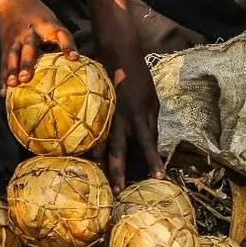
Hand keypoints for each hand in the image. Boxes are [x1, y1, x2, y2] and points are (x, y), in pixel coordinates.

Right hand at [0, 0, 77, 89]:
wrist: (14, 3)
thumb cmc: (41, 20)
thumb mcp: (55, 25)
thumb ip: (65, 42)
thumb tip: (78, 64)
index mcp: (46, 27)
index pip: (60, 35)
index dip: (68, 46)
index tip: (74, 58)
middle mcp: (29, 33)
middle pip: (29, 48)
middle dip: (27, 63)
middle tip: (26, 77)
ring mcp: (14, 40)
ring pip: (12, 56)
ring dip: (12, 70)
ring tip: (12, 84)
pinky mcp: (5, 48)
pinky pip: (3, 64)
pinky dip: (3, 78)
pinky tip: (3, 93)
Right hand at [101, 51, 165, 187]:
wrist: (119, 54)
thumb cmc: (139, 79)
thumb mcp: (152, 100)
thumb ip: (150, 123)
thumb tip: (151, 145)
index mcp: (141, 116)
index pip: (148, 144)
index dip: (153, 161)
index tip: (159, 178)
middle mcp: (124, 119)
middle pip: (122, 150)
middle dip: (120, 171)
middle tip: (120, 191)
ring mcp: (107, 115)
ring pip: (102, 144)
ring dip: (102, 164)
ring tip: (97, 181)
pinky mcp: (96, 111)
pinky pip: (94, 134)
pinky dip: (91, 148)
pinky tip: (86, 160)